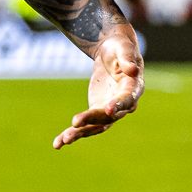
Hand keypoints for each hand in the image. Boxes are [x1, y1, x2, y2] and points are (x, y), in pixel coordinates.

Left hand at [53, 31, 142, 148]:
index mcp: (134, 88)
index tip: (108, 109)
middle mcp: (124, 105)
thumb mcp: (123, 48)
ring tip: (63, 140)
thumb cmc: (119, 48)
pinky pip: (86, 126)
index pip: (127, 99)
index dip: (118, 105)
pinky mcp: (97, 113)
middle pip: (109, 117)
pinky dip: (72, 134)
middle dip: (91, 120)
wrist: (113, 54)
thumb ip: (128, 58)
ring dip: (80, 134)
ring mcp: (109, 111)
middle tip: (74, 123)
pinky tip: (57, 144)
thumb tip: (133, 70)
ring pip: (96, 126)